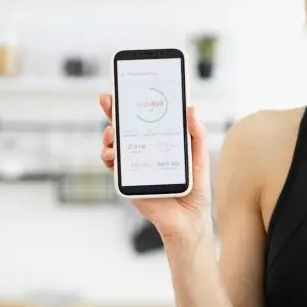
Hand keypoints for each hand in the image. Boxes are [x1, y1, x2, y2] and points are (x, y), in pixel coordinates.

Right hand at [98, 92, 212, 241]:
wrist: (188, 219)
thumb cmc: (195, 188)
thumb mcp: (198, 158)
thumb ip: (197, 135)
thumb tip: (191, 109)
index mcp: (161, 141)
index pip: (145, 118)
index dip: (135, 103)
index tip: (127, 88)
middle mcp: (145, 150)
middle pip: (125, 127)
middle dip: (113, 111)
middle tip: (107, 99)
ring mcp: (135, 164)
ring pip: (114, 144)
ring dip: (108, 134)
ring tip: (112, 132)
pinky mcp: (128, 179)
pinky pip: (113, 165)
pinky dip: (108, 156)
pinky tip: (111, 153)